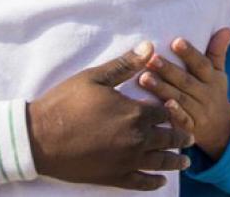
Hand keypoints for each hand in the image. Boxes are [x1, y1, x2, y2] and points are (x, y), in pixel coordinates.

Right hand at [27, 42, 192, 189]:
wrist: (39, 137)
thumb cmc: (65, 103)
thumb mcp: (95, 77)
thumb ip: (125, 64)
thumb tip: (150, 46)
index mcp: (134, 113)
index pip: (165, 111)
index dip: (173, 109)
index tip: (180, 108)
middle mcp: (136, 139)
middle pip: (168, 138)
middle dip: (181, 136)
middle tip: (191, 137)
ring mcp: (126, 160)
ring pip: (160, 162)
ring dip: (175, 161)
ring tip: (185, 161)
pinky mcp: (113, 177)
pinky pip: (140, 182)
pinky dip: (153, 183)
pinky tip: (160, 181)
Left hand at [139, 29, 229, 159]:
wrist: (221, 129)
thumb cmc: (213, 94)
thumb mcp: (218, 74)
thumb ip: (217, 51)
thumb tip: (225, 28)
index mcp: (212, 79)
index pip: (202, 64)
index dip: (190, 53)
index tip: (176, 41)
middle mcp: (206, 95)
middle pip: (187, 81)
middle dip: (169, 70)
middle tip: (151, 59)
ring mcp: (199, 113)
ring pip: (180, 100)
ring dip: (162, 89)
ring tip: (144, 78)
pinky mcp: (190, 129)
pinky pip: (182, 122)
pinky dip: (173, 115)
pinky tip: (161, 106)